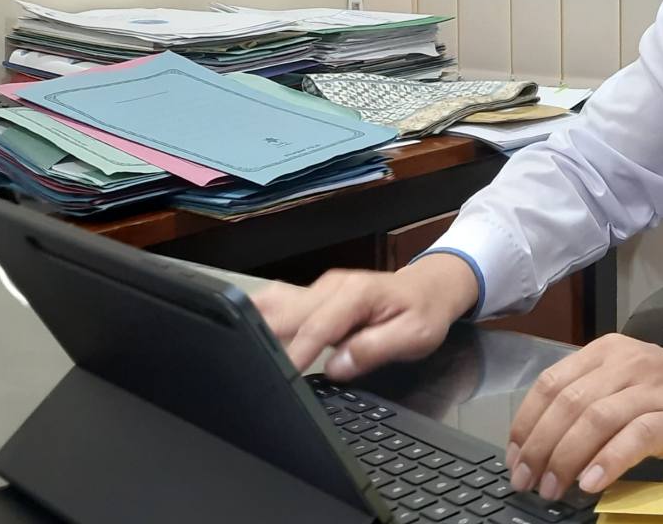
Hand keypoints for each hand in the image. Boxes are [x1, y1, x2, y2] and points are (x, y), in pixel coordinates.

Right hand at [252, 253, 479, 379]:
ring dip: (255, 322)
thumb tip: (336, 366)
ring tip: (233, 347)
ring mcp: (320, 288)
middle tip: (242, 364)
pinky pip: (281, 304)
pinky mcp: (313, 296)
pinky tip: (242, 332)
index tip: (281, 376)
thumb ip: (375, 349)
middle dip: (263, 336)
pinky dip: (261, 318)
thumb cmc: (424, 313)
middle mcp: (333, 286)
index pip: (318, 326)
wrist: (430, 288)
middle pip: (287, 312)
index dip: (296, 352)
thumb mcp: (414, 336)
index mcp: (358, 294)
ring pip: (277, 303)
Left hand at [505, 334, 662, 499]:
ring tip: (553, 489)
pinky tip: (591, 484)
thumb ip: (589, 403)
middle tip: (527, 482)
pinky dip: (607, 462)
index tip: (514, 457)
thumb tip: (539, 446)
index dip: (526, 423)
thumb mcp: (627, 386)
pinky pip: (633, 438)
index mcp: (608, 352)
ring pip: (595, 419)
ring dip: (566, 459)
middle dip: (540, 447)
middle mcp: (628, 363)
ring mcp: (654, 388)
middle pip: (568, 403)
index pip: (551, 383)